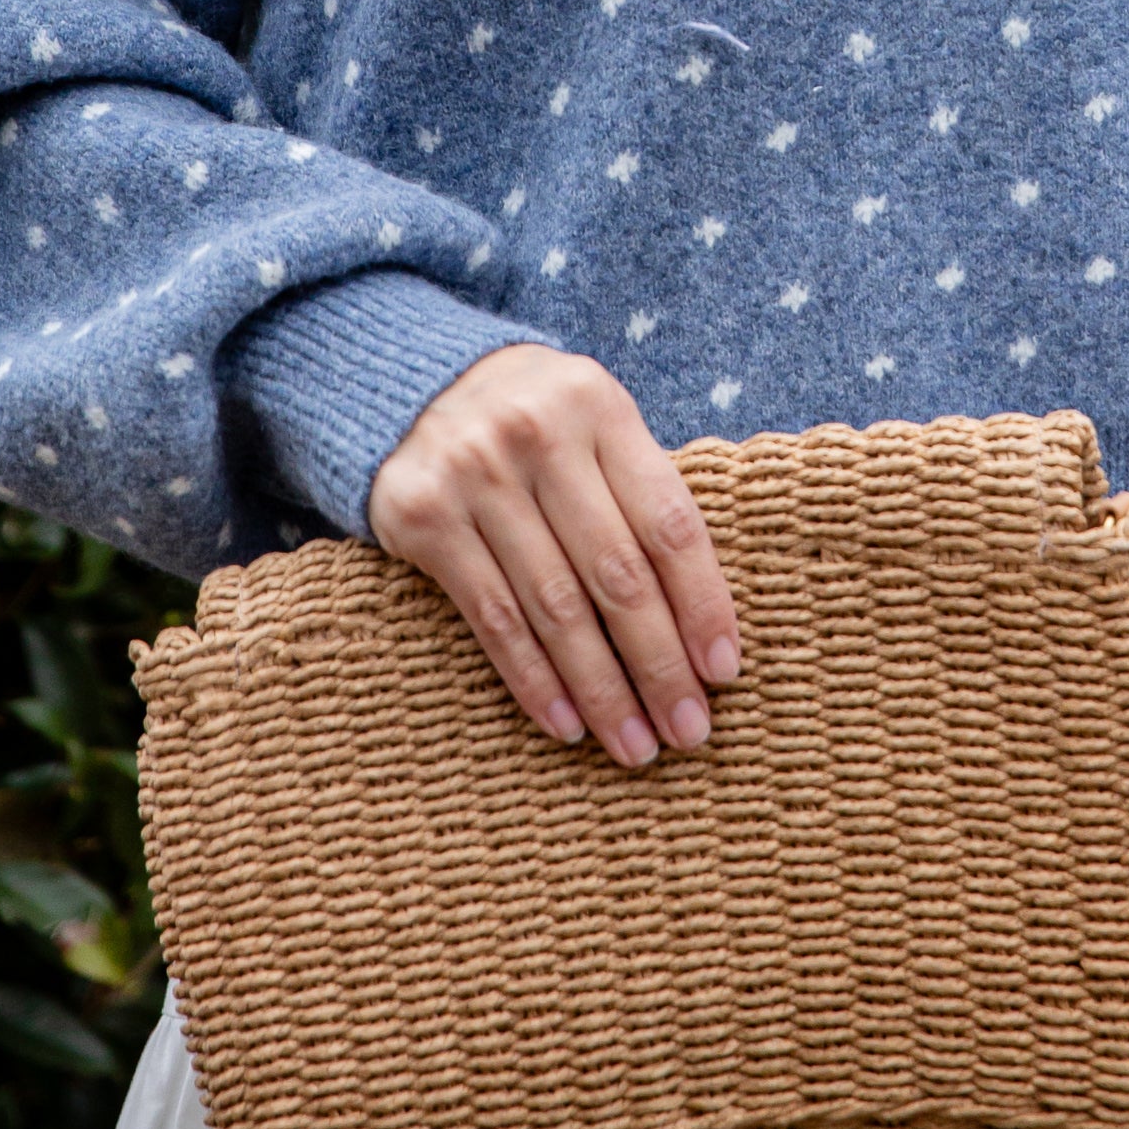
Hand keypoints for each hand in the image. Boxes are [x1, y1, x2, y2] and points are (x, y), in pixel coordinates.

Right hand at [365, 344, 739, 764]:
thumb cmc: (532, 421)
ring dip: (601, 688)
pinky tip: (566, 723)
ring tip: (634, 744)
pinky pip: (493, 617)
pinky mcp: (424, 518)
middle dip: (659, 663)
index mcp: (600, 407)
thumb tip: (702, 619)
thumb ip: (637, 492)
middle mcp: (540, 435)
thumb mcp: (590, 423)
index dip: (702, 603)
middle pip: (618, 573)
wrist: (405, 385)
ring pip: (556, 606)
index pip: (668, 522)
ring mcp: (476, 475)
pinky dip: (534, 678)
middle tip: (688, 730)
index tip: (723, 671)